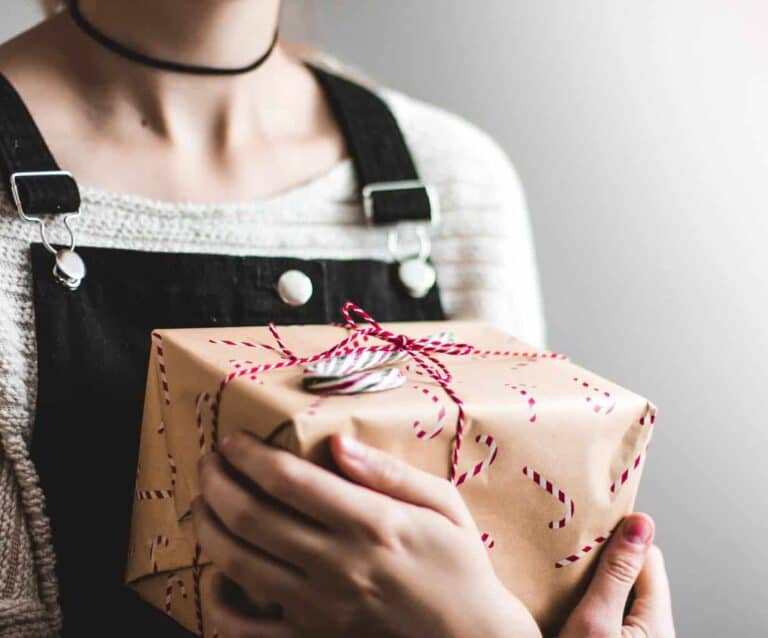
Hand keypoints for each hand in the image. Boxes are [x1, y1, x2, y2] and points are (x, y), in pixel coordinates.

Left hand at [193, 433, 540, 637]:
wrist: (470, 636)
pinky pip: (248, 628)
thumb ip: (389, 472)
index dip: (249, 455)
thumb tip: (338, 442)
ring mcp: (321, 607)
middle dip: (217, 483)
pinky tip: (216, 575)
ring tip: (202, 504)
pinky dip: (219, 601)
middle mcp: (338, 564)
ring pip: (240, 564)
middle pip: (252, 517)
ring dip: (209, 528)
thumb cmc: (458, 562)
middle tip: (208, 463)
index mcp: (371, 523)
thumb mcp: (441, 503)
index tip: (232, 440)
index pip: (289, 480)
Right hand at [560, 513, 674, 637]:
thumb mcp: (593, 621)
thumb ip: (616, 574)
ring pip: (622, 595)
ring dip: (594, 586)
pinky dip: (591, 606)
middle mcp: (656, 631)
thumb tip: (640, 524)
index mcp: (658, 622)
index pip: (649, 556)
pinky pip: (612, 614)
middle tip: (568, 562)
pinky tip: (567, 608)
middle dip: (603, 564)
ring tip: (564, 585)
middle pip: (636, 575)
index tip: (585, 535)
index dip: (617, 541)